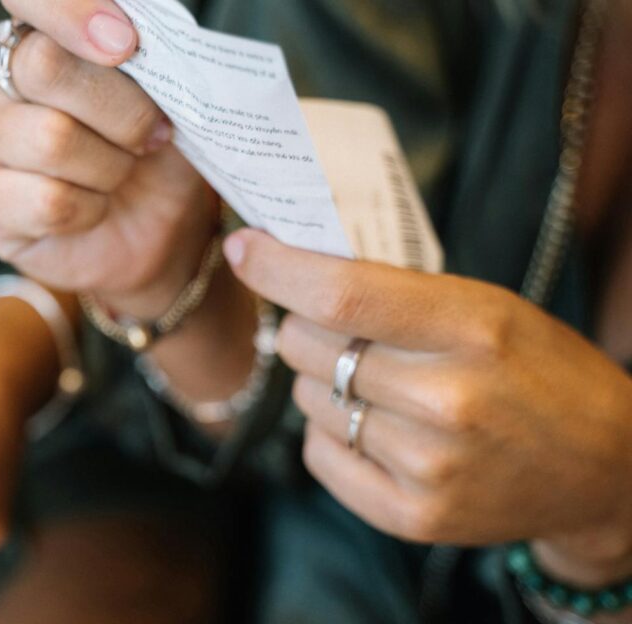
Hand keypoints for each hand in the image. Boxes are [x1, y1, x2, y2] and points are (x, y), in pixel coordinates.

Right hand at [0, 0, 218, 318]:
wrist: (155, 232)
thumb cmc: (157, 156)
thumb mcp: (172, 97)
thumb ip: (150, 57)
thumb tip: (132, 35)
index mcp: (47, 33)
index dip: (72, 12)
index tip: (125, 43)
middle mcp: (3, 74)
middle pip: (43, 65)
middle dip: (120, 108)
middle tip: (152, 134)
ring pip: (52, 138)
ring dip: (109, 166)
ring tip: (119, 175)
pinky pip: (47, 199)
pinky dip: (90, 209)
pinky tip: (91, 208)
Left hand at [225, 229, 631, 585]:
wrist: (603, 467)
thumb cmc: (537, 370)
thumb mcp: (487, 308)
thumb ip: (398, 291)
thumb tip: (294, 264)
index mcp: (472, 328)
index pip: (341, 292)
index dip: (277, 268)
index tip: (244, 248)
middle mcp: (446, 398)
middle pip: (310, 345)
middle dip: (304, 326)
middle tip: (334, 327)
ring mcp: (428, 464)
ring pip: (309, 399)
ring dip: (321, 382)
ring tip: (377, 383)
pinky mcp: (412, 515)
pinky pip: (320, 453)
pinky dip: (331, 434)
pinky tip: (376, 426)